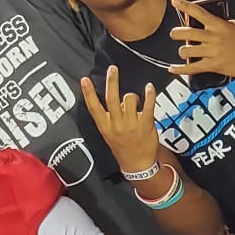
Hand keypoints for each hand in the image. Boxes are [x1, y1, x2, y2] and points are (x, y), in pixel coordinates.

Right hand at [80, 65, 162, 179]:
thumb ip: (110, 117)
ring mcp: (132, 124)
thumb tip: (116, 98)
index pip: (93, 108)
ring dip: (133, 96)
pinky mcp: (146, 124)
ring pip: (130, 98)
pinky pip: (148, 104)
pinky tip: (149, 88)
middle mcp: (117, 125)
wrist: (138, 165)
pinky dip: (149, 94)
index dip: (88, 93)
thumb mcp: (109, 135)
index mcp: (105, 127)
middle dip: (112, 81)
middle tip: (112, 69)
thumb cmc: (123, 148)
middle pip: (112, 99)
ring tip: (135, 100)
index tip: (84, 79)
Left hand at [170, 0, 234, 81]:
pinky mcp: (214, 65)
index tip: (175, 2)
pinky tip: (173, 69)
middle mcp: (214, 37)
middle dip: (176, 33)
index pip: (199, 12)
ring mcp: (213, 52)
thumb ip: (221, 24)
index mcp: (219, 25)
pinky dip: (180, 69)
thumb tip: (210, 23)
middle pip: (187, 32)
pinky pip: (192, 68)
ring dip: (182, 51)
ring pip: (187, 50)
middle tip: (174, 33)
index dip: (185, 6)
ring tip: (183, 51)